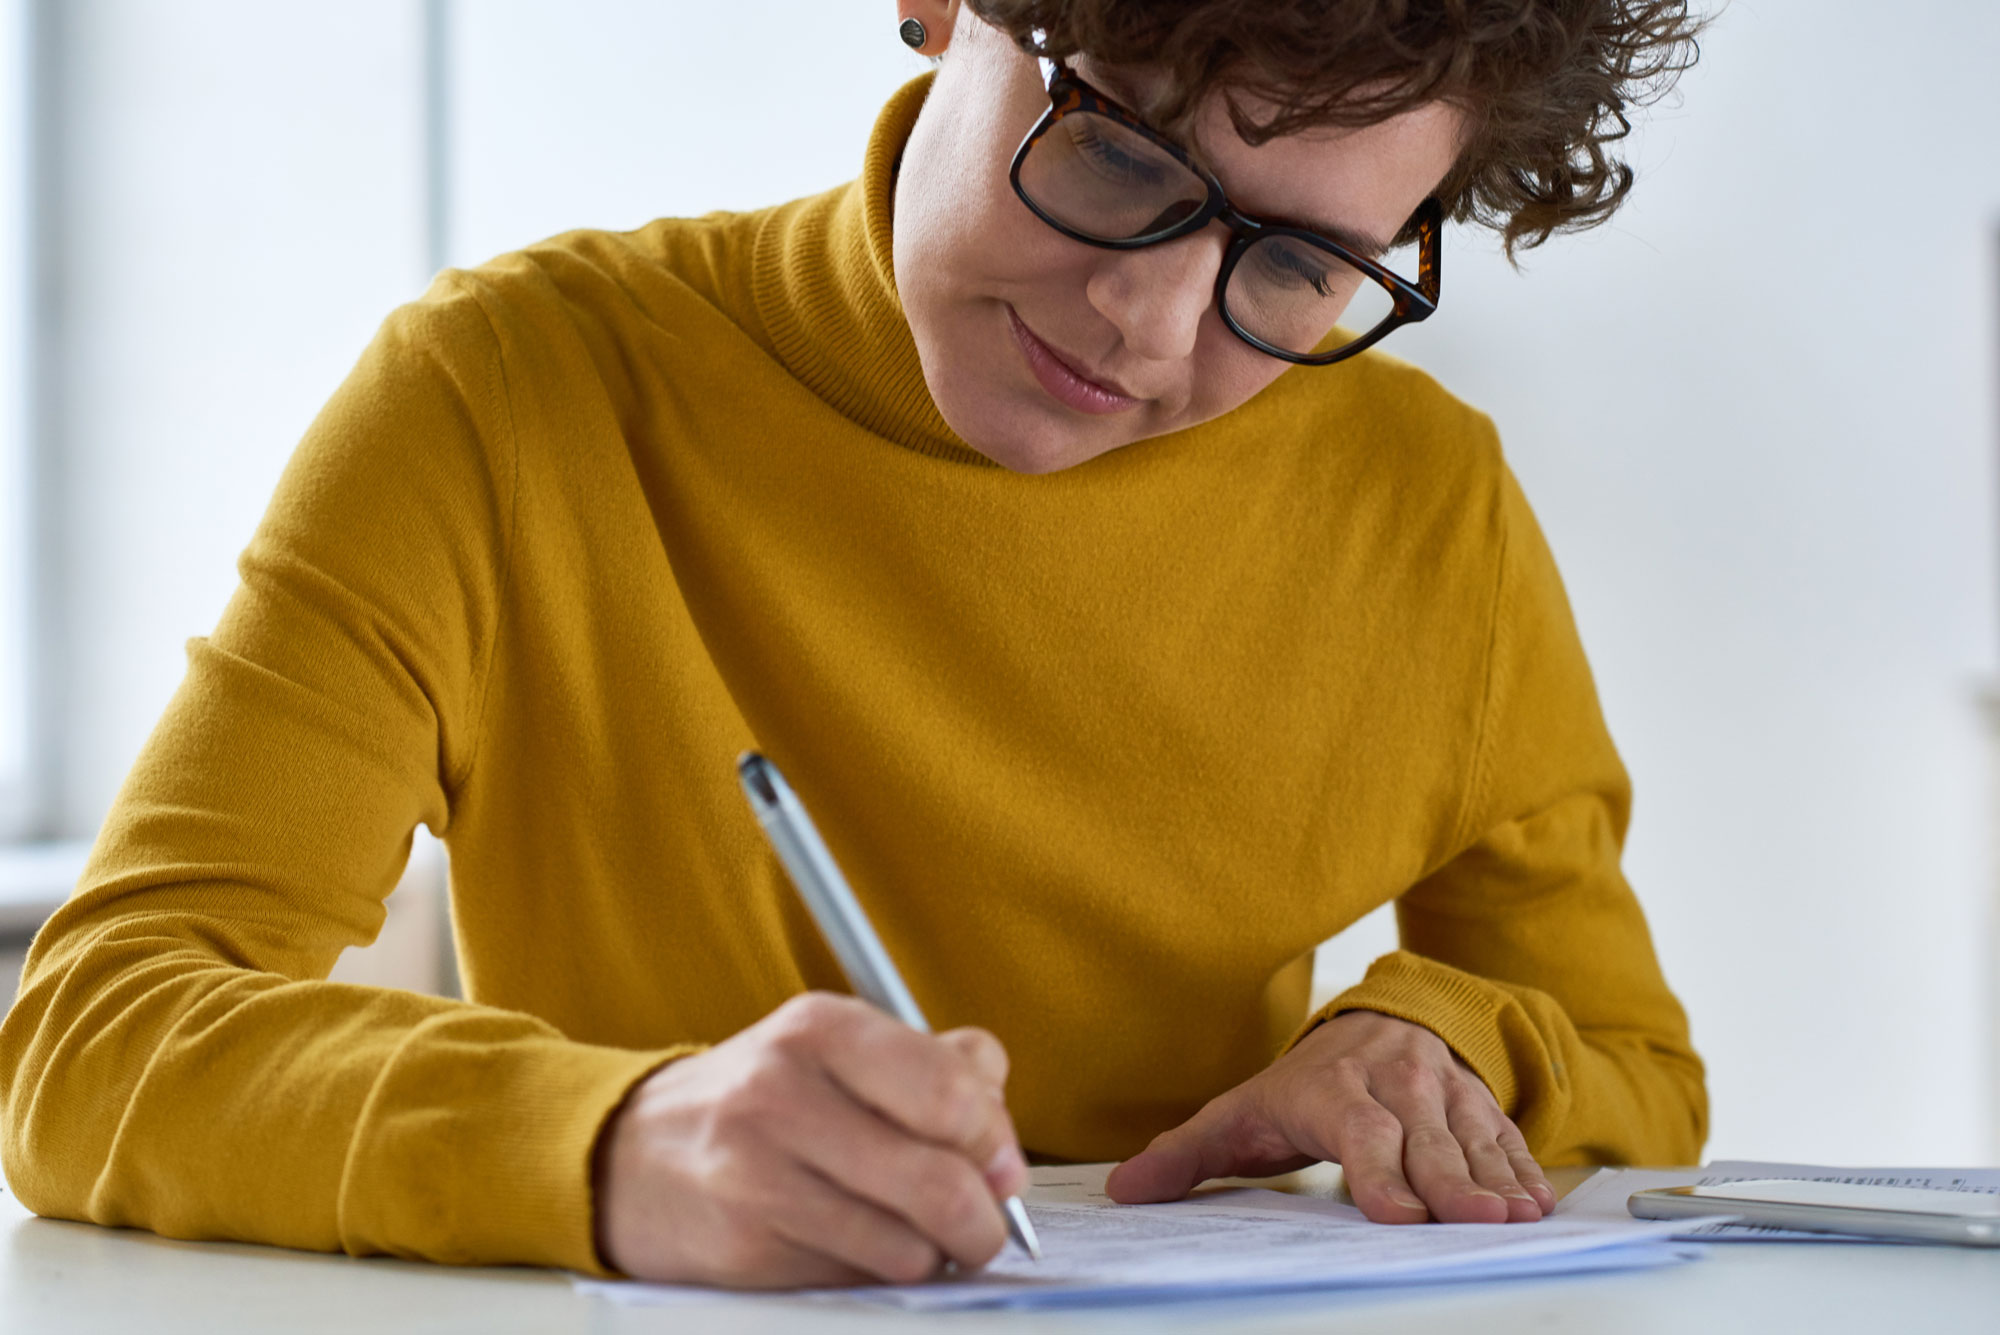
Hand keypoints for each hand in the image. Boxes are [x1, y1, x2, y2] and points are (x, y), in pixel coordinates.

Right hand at [593, 992, 1028, 1286]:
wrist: (635, 1155)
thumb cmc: (764, 1100)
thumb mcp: (840, 1049)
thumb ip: (938, 1066)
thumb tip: (1004, 1134)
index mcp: (820, 1029)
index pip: (951, 1093)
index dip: (996, 1142)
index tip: (1001, 1164)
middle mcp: (783, 1094)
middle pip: (940, 1182)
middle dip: (984, 1220)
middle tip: (985, 1224)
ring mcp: (758, 1176)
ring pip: (906, 1247)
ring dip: (933, 1254)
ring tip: (920, 1235)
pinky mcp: (745, 1249)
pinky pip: (858, 1282)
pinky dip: (879, 1275)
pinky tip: (861, 1247)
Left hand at [1105, 1010, 1555, 1223]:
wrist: (1380, 1019)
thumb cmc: (1307, 1081)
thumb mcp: (1241, 1110)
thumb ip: (1185, 1153)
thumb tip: (1125, 1189)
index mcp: (1333, 1089)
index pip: (1360, 1131)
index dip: (1379, 1173)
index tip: (1398, 1214)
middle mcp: (1394, 1083)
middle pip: (1424, 1139)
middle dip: (1450, 1184)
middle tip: (1475, 1223)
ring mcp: (1443, 1090)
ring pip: (1470, 1138)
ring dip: (1495, 1180)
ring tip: (1512, 1218)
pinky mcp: (1479, 1102)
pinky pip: (1504, 1135)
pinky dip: (1522, 1168)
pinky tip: (1535, 1202)